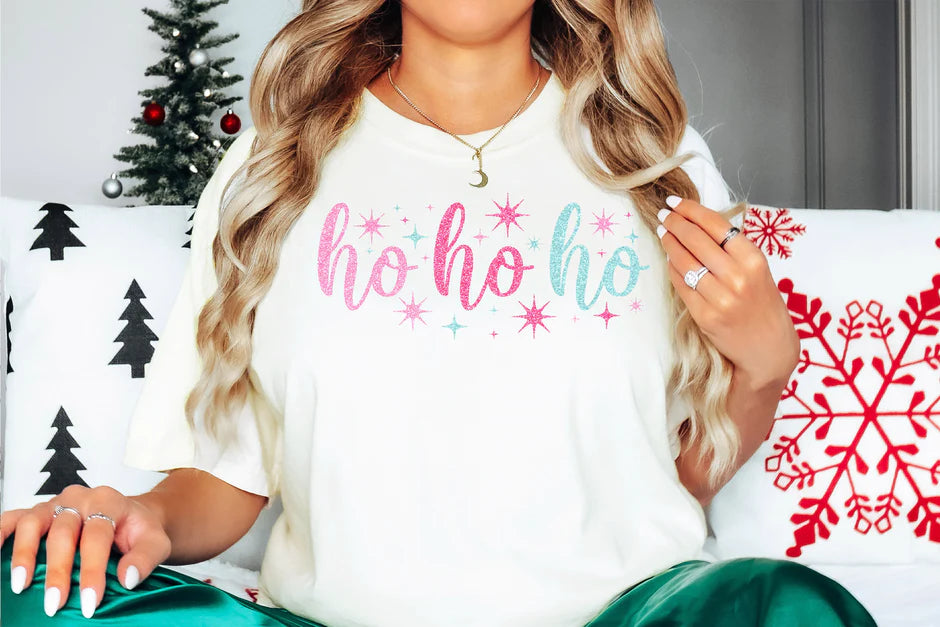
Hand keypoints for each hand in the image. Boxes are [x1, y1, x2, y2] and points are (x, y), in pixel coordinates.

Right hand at [1, 484, 170, 618]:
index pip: (97, 536)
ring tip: (21, 587)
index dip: (92, 570)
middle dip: (58, 571)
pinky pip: (13, 518)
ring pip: (34, 523)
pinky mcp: (38, 512)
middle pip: (63, 532)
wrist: (134, 516)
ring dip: (24, 555)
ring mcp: (55, 503)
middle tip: (55, 604)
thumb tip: (127, 578)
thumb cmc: (141, 530)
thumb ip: (145, 557)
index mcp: (109, 501)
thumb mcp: (156, 542)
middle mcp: (80, 498)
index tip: (89, 602)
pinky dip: (0, 533)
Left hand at [656, 195, 799, 388]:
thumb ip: (733, 250)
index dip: (691, 210)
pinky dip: (673, 268)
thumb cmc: (764, 307)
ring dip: (669, 243)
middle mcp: (737, 277)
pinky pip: (681, 284)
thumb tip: (698, 225)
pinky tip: (669, 259)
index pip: (716, 225)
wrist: (769, 349)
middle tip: (664, 215)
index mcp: (754, 260)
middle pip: (696, 240)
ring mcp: (720, 298)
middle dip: (675, 223)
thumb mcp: (759, 271)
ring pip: (684, 261)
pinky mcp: (704, 316)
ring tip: (663, 232)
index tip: (675, 203)